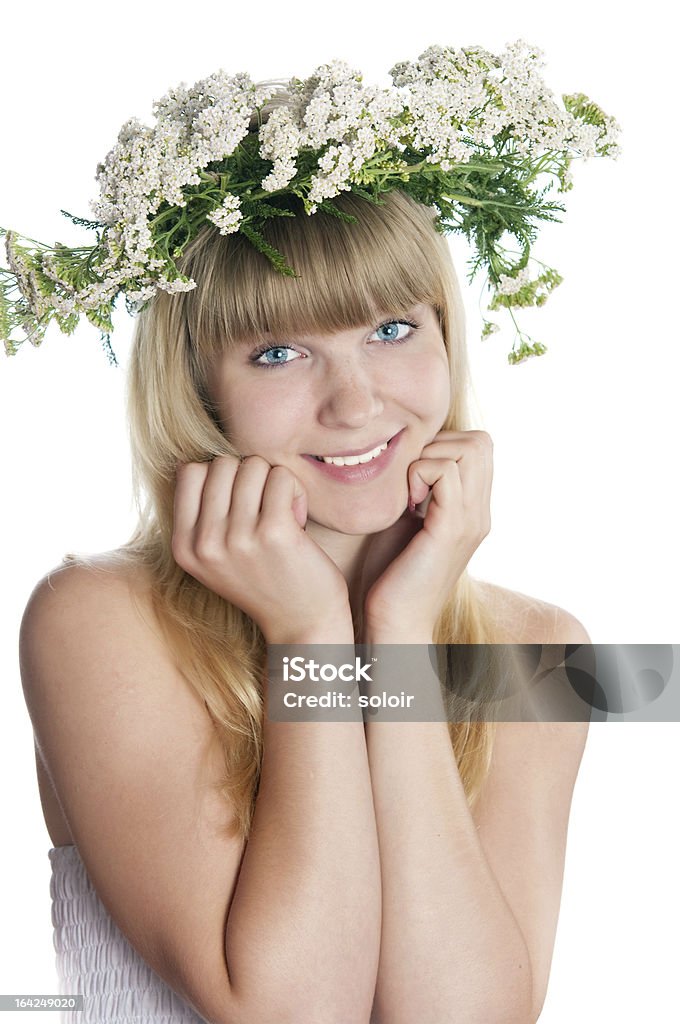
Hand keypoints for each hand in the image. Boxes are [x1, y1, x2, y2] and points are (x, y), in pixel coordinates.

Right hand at [172, 455, 351, 642]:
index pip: (188, 471)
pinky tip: (297, 517)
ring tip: (281, 512)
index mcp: (184, 546)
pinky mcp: (274, 534)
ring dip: (273, 481)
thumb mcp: (215, 555)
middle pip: (222, 464)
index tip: (239, 502)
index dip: (219, 475)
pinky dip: (294, 489)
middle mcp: (205, 544)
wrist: (302, 625)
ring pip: (254, 466)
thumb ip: (202, 514)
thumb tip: (196, 460)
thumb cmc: (264, 579)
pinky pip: (282, 477)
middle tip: (264, 507)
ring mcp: (238, 539)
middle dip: (249, 475)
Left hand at [360, 430, 492, 638]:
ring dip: (429, 458)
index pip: (479, 446)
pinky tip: (406, 505)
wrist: (396, 623)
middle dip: (438, 444)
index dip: (443, 444)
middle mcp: (480, 514)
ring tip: (409, 493)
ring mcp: (470, 521)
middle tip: (411, 479)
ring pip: (470, 448)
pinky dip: (418, 474)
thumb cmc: (392, 577)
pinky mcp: (450, 529)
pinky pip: (445, 471)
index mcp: (473, 511)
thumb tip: (407, 458)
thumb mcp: (409, 523)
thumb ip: (419, 493)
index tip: (413, 475)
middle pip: (481, 441)